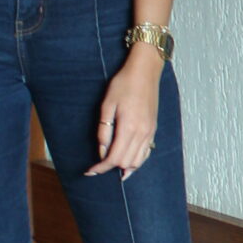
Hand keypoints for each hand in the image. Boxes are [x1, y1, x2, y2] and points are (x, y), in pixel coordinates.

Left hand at [86, 44, 162, 178]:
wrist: (145, 72)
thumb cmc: (124, 84)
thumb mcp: (107, 105)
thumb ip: (104, 131)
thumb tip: (102, 151)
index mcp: (129, 127)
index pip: (114, 157)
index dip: (101, 167)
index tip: (90, 170)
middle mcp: (142, 133)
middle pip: (125, 162)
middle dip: (110, 167)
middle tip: (96, 166)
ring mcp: (149, 132)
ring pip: (138, 161)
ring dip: (124, 167)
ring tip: (111, 167)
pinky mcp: (152, 129)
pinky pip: (146, 153)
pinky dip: (136, 161)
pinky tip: (128, 163)